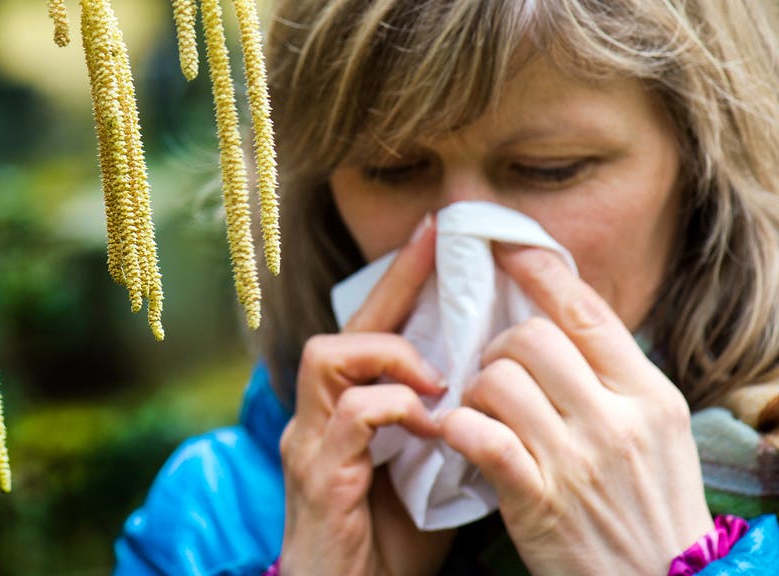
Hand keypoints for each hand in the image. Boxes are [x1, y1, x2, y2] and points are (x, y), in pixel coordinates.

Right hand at [279, 215, 454, 575]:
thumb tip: (494, 387)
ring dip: (390, 354)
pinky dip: (396, 408)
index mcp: (347, 412)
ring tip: (435, 376)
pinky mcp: (318, 473)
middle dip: (393, 284)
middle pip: (344, 327)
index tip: (436, 235)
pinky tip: (430, 425)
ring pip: (330, 356)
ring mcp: (312, 442)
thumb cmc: (389, 543)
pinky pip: (352, 415)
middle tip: (438, 248)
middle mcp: (319, 417)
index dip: (401, 281)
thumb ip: (447, 426)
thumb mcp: (430, 473)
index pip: (371, 331)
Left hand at [438, 245, 712, 575]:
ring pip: (498, 381)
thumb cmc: (651, 504)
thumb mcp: (656, 431)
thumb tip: (561, 317)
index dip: (540, 271)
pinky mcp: (538, 500)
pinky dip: (459, 428)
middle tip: (493, 370)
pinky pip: (482, 438)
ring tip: (480, 410)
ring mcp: (577, 461)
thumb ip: (612, 377)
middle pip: (531, 338)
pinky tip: (459, 434)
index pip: (586, 312)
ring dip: (475, 391)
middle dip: (498, 346)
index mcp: (649, 395)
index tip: (506, 247)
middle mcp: (616, 420)